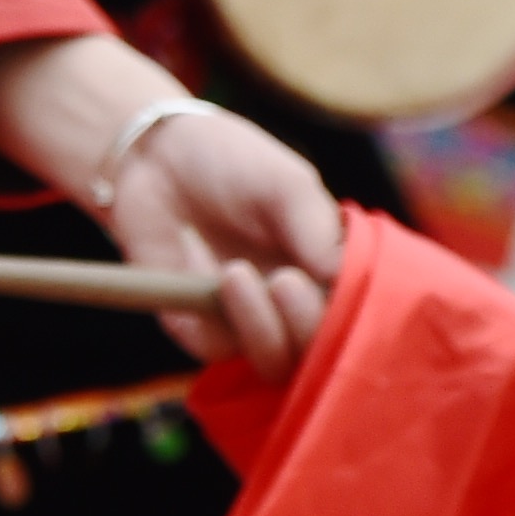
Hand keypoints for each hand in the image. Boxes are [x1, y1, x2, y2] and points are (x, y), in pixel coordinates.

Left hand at [90, 108, 332, 377]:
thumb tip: (344, 276)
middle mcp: (296, 308)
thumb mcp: (285, 182)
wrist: (157, 154)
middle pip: (319, 352)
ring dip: (261, 328)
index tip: (333, 284)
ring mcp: (250, 324)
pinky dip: (212, 313)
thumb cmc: (232, 163)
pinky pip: (216, 347)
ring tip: (236, 273)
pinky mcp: (201, 330)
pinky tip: (199, 260)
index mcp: (329, 276)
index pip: (357, 318)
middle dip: (305, 325)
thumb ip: (316, 227)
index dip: (352, 315)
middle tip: (283, 280)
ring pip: (273, 362)